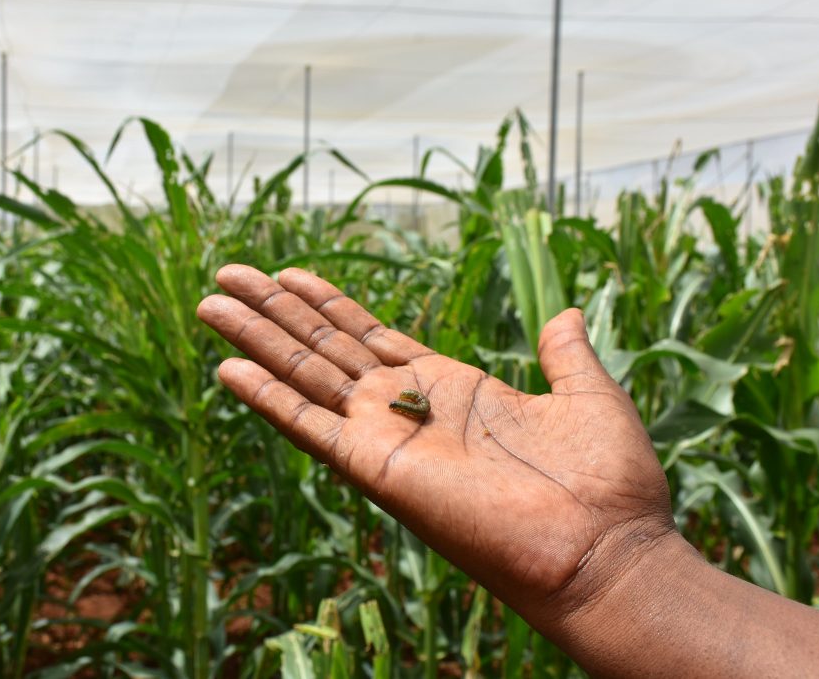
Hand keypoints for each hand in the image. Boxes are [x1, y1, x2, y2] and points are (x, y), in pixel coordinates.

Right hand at [197, 264, 676, 626]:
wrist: (605, 547)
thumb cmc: (606, 481)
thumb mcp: (585, 396)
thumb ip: (565, 354)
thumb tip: (565, 315)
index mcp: (448, 387)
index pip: (370, 336)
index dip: (329, 304)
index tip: (289, 273)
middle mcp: (405, 409)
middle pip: (324, 348)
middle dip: (275, 310)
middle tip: (229, 272)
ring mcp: (386, 436)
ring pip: (304, 375)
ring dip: (257, 338)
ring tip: (212, 301)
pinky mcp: (375, 467)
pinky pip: (308, 426)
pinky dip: (266, 397)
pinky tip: (228, 368)